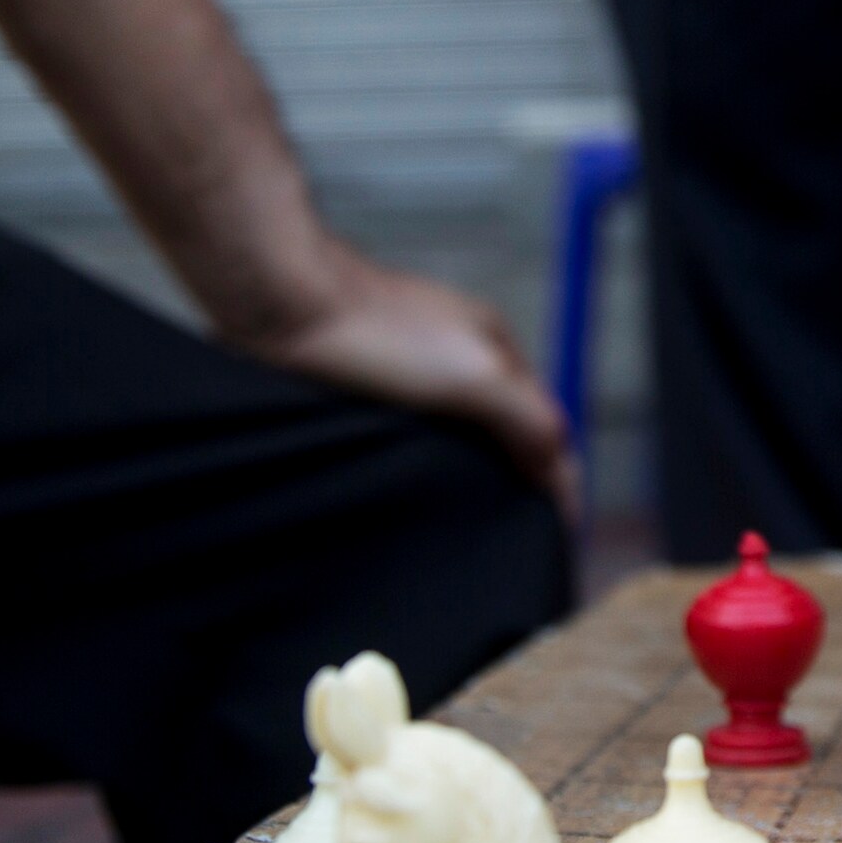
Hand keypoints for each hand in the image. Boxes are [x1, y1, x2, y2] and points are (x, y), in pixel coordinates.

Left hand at [226, 244, 575, 509]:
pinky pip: (403, 438)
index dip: (555, 477)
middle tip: (508, 537)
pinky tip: (400, 489)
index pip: (545, 424)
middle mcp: (455, 357)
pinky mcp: (360, 388)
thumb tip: (561, 476)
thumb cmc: (375, 329)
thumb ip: (529, 420)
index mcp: (494, 348)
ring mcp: (407, 371)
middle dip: (512, 479)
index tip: (554, 531)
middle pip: (503, 431)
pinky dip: (415, 467)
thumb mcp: (477, 376)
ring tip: (457, 526)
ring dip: (461, 477)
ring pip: (452, 437)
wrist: (280, 305)